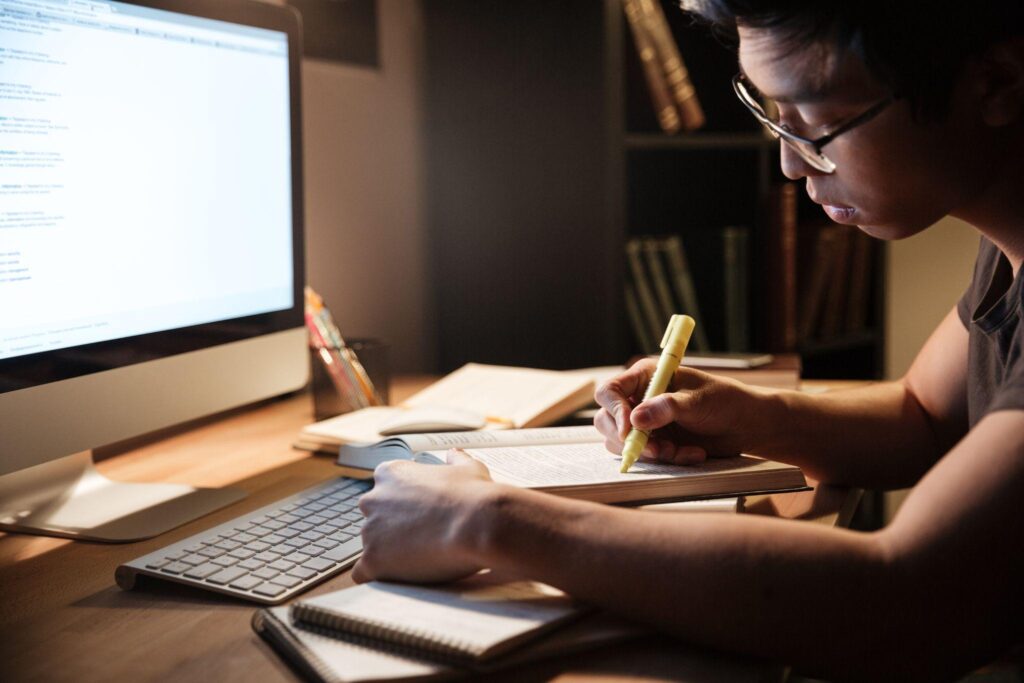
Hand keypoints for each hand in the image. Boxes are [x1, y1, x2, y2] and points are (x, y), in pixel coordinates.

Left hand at [352, 450, 494, 583]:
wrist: (476, 524)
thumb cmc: (474, 495)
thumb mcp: (468, 469)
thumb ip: (456, 460)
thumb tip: (454, 454)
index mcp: (390, 473)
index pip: (384, 490)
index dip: (403, 506)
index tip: (421, 515)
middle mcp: (372, 499)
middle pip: (375, 518)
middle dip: (393, 528)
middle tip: (422, 537)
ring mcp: (369, 531)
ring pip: (371, 545)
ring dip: (389, 552)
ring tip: (420, 558)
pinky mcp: (372, 560)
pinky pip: (362, 573)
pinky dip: (377, 576)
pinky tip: (397, 577)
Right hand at [594, 359, 775, 463]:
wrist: (746, 425)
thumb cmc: (725, 401)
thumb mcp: (697, 401)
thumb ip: (667, 408)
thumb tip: (635, 420)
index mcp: (646, 376)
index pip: (610, 391)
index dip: (614, 410)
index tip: (629, 430)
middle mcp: (640, 398)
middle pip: (607, 420)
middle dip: (631, 439)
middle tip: (658, 450)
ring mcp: (645, 422)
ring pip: (623, 443)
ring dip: (652, 452)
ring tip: (681, 451)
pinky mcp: (655, 442)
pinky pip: (647, 456)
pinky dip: (668, 459)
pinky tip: (692, 453)